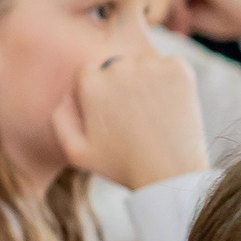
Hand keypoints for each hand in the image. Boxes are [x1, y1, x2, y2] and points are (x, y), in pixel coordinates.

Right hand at [51, 51, 207, 190]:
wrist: (170, 174)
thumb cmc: (121, 166)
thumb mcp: (74, 150)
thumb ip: (60, 117)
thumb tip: (68, 93)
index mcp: (91, 82)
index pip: (88, 72)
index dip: (99, 94)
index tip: (112, 114)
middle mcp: (119, 67)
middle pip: (116, 66)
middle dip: (123, 87)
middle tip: (135, 118)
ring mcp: (151, 67)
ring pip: (144, 66)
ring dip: (147, 82)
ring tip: (153, 114)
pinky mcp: (180, 70)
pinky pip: (171, 66)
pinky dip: (172, 81)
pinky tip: (171, 106)